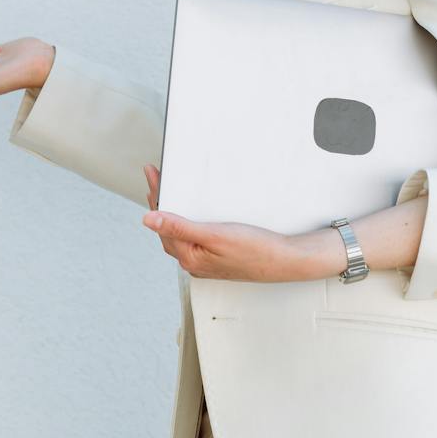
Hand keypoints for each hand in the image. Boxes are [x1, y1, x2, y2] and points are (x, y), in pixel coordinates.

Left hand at [141, 169, 340, 282]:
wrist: (288, 261)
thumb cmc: (256, 250)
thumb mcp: (214, 234)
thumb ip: (179, 227)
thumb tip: (148, 220)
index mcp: (189, 257)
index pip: (162, 223)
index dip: (156, 196)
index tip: (152, 175)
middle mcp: (194, 262)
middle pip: (168, 228)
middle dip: (160, 202)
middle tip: (156, 178)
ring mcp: (206, 261)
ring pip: (180, 234)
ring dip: (173, 213)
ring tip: (168, 193)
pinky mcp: (217, 258)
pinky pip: (194, 238)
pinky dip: (187, 222)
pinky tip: (190, 215)